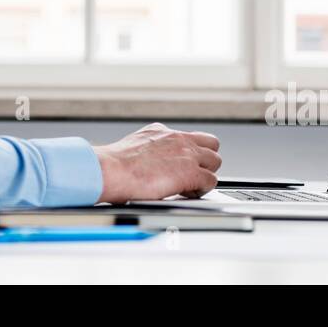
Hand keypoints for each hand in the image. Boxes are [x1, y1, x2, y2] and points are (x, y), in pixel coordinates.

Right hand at [91, 122, 221, 203]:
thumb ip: (149, 151)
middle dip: (205, 160)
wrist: (112, 170)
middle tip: (193, 174)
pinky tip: (187, 194)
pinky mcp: (190, 172)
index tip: (184, 164)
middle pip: (211, 144)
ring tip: (191, 186)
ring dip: (206, 174)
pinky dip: (202, 190)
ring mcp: (186, 154)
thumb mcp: (134, 147)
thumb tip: (146, 163)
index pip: (189, 137)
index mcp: (161, 132)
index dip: (191, 152)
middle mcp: (177, 138)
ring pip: (215, 161)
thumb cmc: (115, 165)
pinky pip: (210, 181)